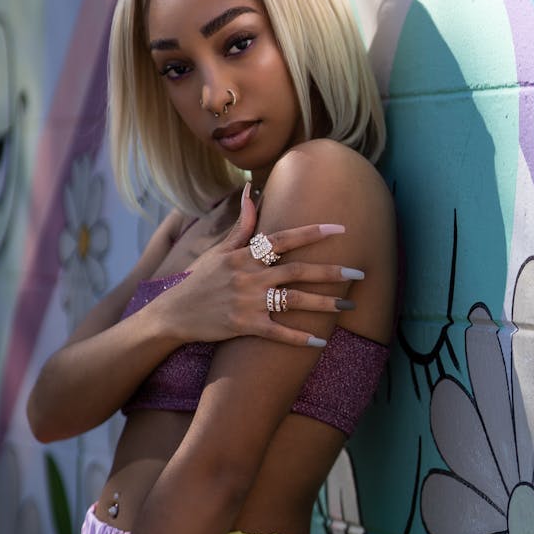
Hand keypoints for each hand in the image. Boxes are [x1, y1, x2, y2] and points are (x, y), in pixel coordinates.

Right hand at [161, 183, 361, 346]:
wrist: (174, 313)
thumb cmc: (200, 280)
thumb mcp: (219, 251)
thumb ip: (242, 226)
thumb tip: (251, 193)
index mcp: (245, 255)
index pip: (283, 239)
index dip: (312, 232)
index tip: (340, 228)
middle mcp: (248, 276)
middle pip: (297, 270)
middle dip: (331, 272)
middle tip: (359, 272)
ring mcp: (247, 302)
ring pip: (293, 301)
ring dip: (323, 304)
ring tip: (348, 306)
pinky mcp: (244, 326)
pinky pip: (277, 332)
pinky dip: (299, 337)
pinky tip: (320, 340)